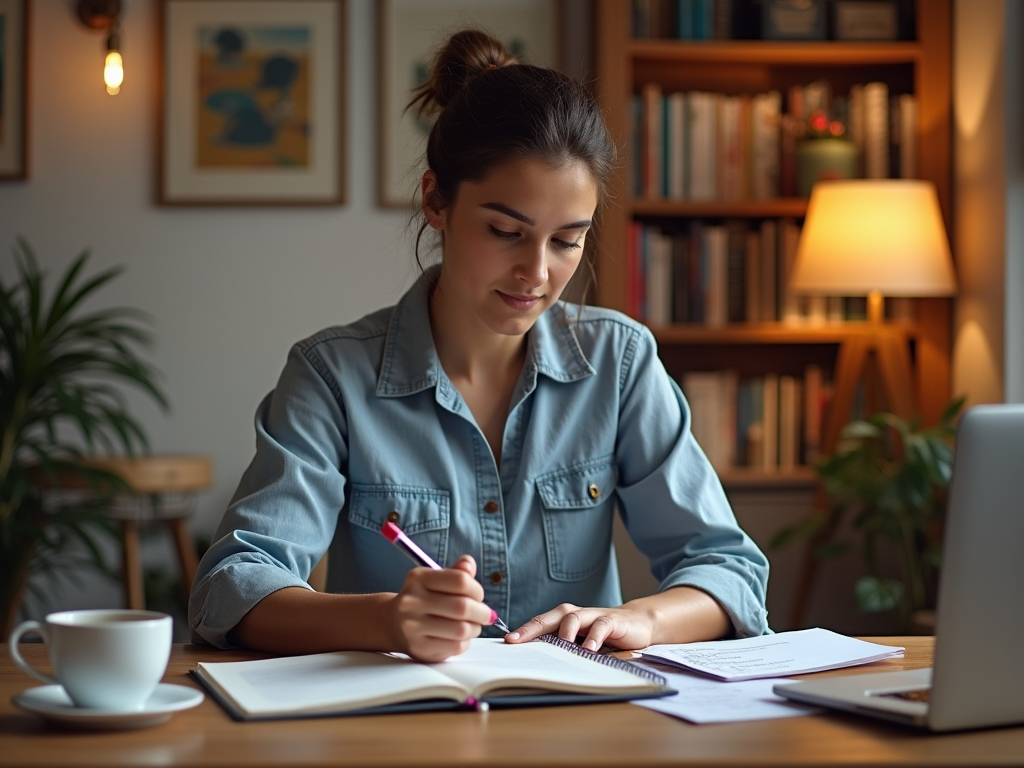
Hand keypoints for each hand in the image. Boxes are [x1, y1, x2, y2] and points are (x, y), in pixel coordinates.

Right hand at [389, 555, 492, 661]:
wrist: (393, 622)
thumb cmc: (423, 598)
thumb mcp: (435, 579)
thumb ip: (456, 572)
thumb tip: (469, 563)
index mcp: (418, 578)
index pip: (459, 580)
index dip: (477, 589)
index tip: (479, 595)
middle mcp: (412, 601)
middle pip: (462, 607)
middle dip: (481, 612)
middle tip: (486, 614)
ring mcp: (413, 626)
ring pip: (461, 629)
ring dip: (475, 628)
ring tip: (474, 626)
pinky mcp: (419, 648)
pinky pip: (455, 647)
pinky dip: (465, 642)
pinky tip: (461, 637)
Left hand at [504, 603, 655, 651]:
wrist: (639, 623)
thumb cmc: (605, 635)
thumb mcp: (583, 642)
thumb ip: (565, 648)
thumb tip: (539, 665)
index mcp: (566, 619)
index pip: (541, 623)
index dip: (524, 631)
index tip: (508, 642)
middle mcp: (576, 614)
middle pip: (551, 616)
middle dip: (533, 628)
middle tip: (518, 640)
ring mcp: (594, 616)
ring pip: (574, 618)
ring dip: (565, 633)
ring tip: (560, 648)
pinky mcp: (613, 620)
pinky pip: (601, 626)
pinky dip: (594, 637)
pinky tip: (589, 650)